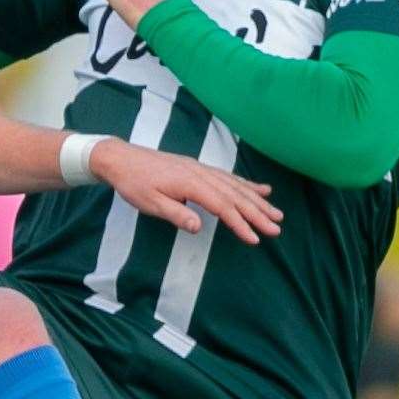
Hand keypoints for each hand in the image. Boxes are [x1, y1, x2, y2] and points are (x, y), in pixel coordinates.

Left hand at [89, 140, 282, 245]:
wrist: (122, 159)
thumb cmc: (134, 183)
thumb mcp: (150, 203)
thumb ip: (176, 214)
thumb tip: (199, 227)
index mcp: (191, 183)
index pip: (222, 206)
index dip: (240, 224)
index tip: (255, 239)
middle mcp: (201, 174)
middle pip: (235, 196)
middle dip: (257, 214)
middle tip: (276, 229)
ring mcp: (202, 169)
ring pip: (236, 186)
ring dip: (257, 200)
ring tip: (277, 213)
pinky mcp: (198, 168)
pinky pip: (228, 177)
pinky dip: (246, 184)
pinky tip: (260, 189)